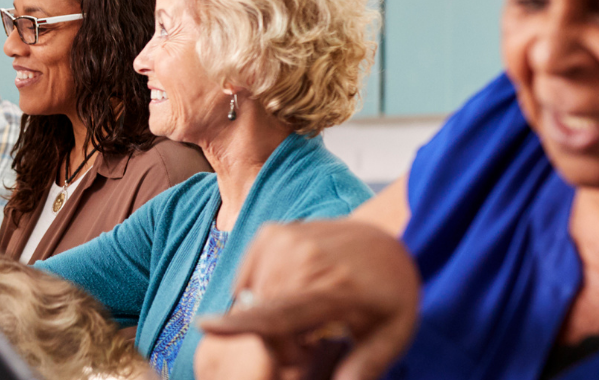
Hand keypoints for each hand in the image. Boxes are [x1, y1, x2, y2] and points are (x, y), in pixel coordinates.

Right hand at [196, 220, 419, 379]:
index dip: (242, 323)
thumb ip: (364, 366)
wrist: (386, 237)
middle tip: (312, 343)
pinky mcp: (271, 233)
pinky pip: (248, 278)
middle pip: (262, 314)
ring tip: (304, 319)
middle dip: (279, 343)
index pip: (283, 311)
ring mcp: (286, 240)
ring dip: (267, 318)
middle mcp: (307, 258)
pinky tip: (289, 293)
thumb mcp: (391, 335)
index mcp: (338, 288)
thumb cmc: (389, 293)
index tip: (206, 327)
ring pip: (253, 298)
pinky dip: (260, 294)